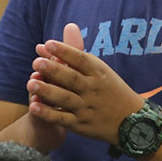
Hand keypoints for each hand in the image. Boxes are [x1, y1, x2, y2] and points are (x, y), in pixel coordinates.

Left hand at [26, 23, 143, 144]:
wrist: (130, 121)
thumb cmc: (109, 89)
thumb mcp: (99, 69)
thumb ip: (75, 55)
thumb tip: (56, 36)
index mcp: (98, 72)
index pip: (81, 59)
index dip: (64, 51)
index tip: (48, 43)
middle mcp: (93, 89)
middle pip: (72, 78)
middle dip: (54, 70)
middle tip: (36, 62)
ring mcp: (87, 107)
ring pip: (65, 98)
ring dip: (47, 91)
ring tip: (30, 83)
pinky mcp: (80, 124)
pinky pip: (62, 118)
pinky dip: (48, 113)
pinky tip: (34, 106)